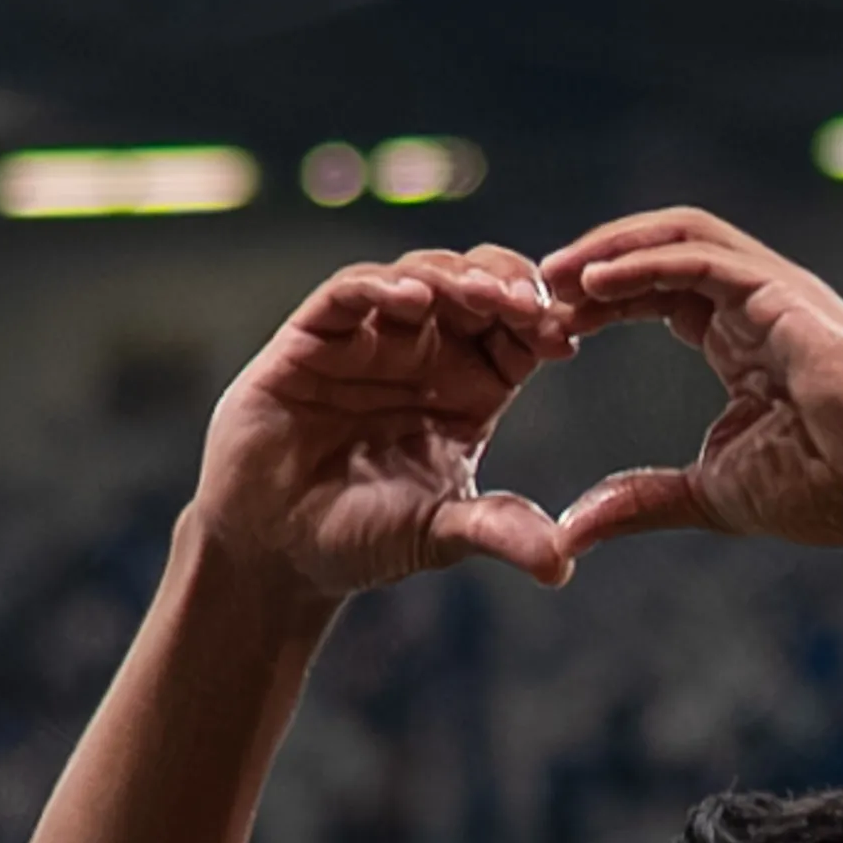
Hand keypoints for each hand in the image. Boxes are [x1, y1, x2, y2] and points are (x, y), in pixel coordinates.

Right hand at [189, 246, 581, 597]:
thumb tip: (563, 566)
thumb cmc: (361, 535)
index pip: (518, 333)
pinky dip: (380, 287)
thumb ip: (497, 533)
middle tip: (533, 302)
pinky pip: (348, 294)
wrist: (276, 549)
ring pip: (421, 276)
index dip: (545, 324)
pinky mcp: (311, 338)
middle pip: (478, 286)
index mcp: (470, 388)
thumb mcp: (440, 535)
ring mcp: (368, 339)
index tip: (567, 338)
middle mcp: (424, 353)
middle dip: (509, 284)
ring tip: (485, 295)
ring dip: (456, 277)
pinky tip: (412, 298)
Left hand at [539, 209, 842, 552]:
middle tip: (531, 290)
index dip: (600, 304)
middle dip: (592, 265)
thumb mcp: (713, 494)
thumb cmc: (833, 489)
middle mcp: (757, 303)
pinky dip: (642, 262)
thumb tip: (574, 529)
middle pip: (659, 252)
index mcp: (744, 341)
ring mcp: (773, 290)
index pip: (658, 295)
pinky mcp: (783, 292)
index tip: (548, 329)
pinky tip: (594, 285)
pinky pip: (700, 255)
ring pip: (678, 236)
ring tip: (553, 276)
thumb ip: (644, 499)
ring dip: (610, 249)